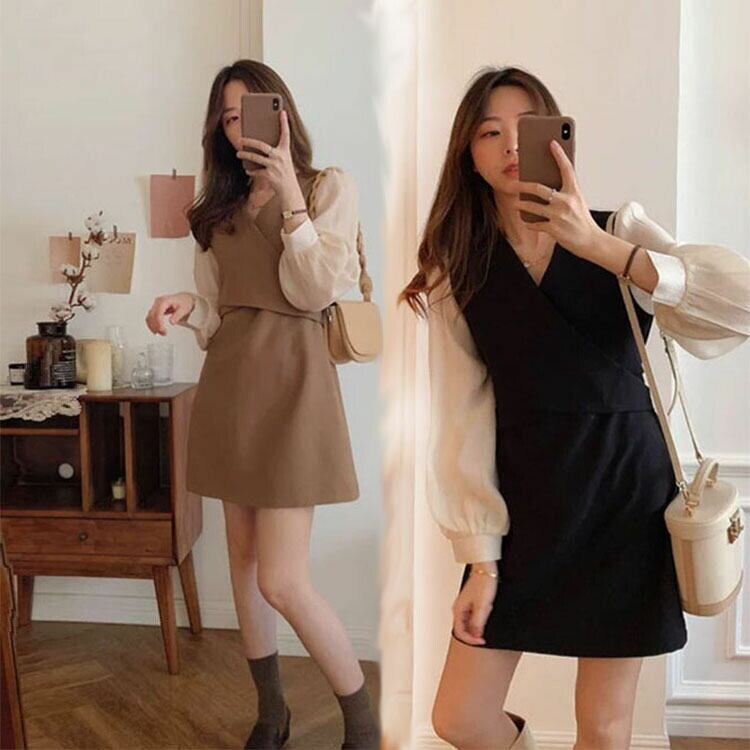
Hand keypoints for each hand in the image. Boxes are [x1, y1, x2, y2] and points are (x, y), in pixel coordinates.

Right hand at [145, 293, 194, 335]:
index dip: (159, 323)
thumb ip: (177, 315)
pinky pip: (150, 317)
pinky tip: (156, 330)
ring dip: (153, 326)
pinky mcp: (156, 309)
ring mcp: (156, 305)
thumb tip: (171, 322)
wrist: (185, 299)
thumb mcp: (184, 309)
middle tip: (164, 333)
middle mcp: (158, 302)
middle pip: (151, 315)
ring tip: (162, 333)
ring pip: (149, 317)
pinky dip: (152, 324)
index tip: (162, 330)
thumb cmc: (184, 302)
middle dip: (156, 326)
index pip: (158, 313)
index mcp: (164, 301)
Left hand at [237, 110, 298, 197]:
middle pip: (262, 145)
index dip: (284, 123)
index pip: (285, 134)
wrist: (290, 191)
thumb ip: (276, 151)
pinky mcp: (269, 176)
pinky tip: (247, 169)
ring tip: (238, 153)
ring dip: (245, 155)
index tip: (282, 112)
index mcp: (286, 151)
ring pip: (255, 158)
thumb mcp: (284, 160)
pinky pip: (256, 171)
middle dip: (249, 141)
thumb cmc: (285, 173)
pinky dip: (250, 170)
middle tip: (241, 139)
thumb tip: (259, 143)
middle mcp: (280, 157)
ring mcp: (274, 167)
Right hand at [451, 565, 497, 644]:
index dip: (471, 639)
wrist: (485, 570)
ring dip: (479, 623)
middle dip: (475, 632)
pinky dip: (481, 616)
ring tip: (487, 611)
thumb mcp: (482, 606)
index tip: (481, 641)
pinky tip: (488, 607)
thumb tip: (476, 635)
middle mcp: (459, 608)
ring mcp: (465, 605)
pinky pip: (474, 615)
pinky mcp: (471, 603)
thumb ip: (477, 622)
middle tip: (485, 630)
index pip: (460, 632)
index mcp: (458, 610)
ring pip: (469, 622)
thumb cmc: (483, 583)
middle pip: (464, 628)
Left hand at [515, 139, 603, 258]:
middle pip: (539, 189)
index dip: (559, 154)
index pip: (566, 168)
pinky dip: (529, 222)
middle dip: (524, 186)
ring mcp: (559, 215)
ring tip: (516, 204)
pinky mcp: (554, 229)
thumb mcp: (578, 202)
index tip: (552, 143)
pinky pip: (535, 224)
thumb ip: (565, 192)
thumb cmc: (582, 220)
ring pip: (533, 207)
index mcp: (574, 191)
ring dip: (522, 206)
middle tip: (515, 184)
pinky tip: (525, 220)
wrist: (591, 240)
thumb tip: (547, 186)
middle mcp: (566, 201)